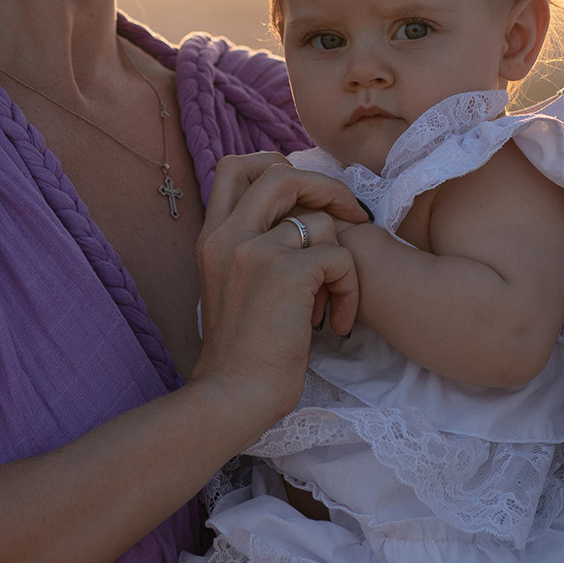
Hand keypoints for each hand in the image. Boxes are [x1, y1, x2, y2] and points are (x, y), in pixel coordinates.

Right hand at [195, 156, 366, 431]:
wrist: (232, 396)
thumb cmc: (243, 353)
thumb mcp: (232, 285)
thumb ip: (252, 247)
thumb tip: (302, 218)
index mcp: (212, 237)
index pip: (235, 166)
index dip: (277, 166)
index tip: (305, 198)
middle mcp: (228, 235)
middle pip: (281, 172)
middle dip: (326, 189)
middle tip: (351, 218)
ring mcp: (255, 251)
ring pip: (320, 221)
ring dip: (340, 261)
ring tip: (330, 303)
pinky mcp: (286, 274)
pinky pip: (340, 258)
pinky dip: (349, 290)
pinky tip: (336, 323)